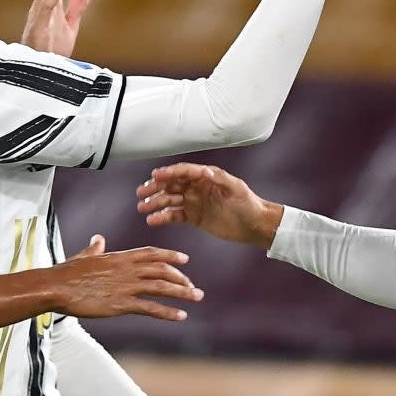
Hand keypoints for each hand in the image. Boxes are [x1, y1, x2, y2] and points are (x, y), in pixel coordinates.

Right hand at [49, 234, 203, 320]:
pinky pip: (151, 308)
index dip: (171, 256)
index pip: (152, 254)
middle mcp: (128, 269)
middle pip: (162, 270)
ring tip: (197, 297)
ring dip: (182, 292)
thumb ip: (95, 248)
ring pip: (162, 287)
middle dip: (181, 278)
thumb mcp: (84, 256)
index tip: (185, 260)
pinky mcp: (121, 304)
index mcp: (120, 257)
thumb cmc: (67, 273)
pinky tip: (181, 316)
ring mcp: (126, 286)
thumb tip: (98, 239)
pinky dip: (168, 312)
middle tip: (193, 287)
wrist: (56, 287)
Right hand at [136, 163, 281, 249]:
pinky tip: (152, 220)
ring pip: (170, 200)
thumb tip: (204, 171)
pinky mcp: (193, 217)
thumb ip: (220, 179)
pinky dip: (162, 217)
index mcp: (206, 176)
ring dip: (155, 203)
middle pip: (172, 184)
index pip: (184, 172)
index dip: (169, 173)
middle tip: (141, 192)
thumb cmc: (248, 204)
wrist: (254, 225)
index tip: (155, 176)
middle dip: (156, 187)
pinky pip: (174, 215)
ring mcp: (194, 202)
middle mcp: (197, 187)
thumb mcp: (236, 189)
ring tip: (142, 208)